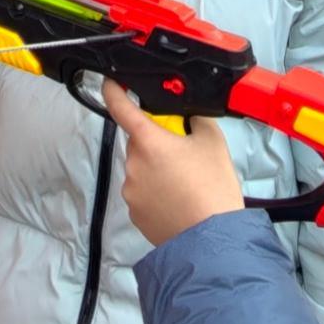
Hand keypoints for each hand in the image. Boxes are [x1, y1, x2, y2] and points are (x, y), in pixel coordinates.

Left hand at [99, 81, 245, 244]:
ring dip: (156, 171)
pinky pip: (142, 194)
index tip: (111, 84)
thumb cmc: (212, 188)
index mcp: (148, 142)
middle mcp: (132, 165)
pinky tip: (178, 201)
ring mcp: (131, 191)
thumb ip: (195, 120)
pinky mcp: (135, 214)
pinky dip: (156, 193)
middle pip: (139, 143)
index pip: (121, 108)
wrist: (213, 239)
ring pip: (141, 170)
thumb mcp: (213, 142)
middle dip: (157, 144)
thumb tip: (187, 116)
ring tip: (186, 185)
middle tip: (183, 155)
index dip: (114, 92)